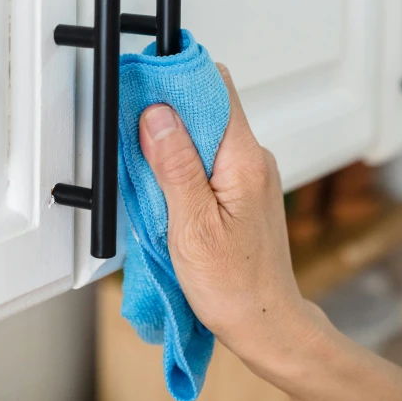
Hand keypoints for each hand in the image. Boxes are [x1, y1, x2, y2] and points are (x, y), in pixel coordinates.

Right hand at [138, 64, 316, 373]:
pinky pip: (211, 157)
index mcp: (245, 160)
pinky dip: (185, 162)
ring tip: (149, 167)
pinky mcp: (243, 188)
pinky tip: (167, 185)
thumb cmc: (235, 285)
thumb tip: (158, 116)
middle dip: (170, 112)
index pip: (218, 89)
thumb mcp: (192, 226)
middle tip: (137, 132)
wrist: (264, 321)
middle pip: (211, 108)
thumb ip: (175, 166)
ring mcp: (250, 173)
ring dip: (175, 141)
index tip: (147, 84)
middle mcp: (253, 159)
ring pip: (208, 133)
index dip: (180, 79)